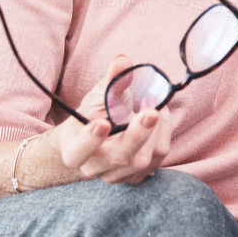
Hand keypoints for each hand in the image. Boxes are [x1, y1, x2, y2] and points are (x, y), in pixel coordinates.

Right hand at [47, 54, 172, 183]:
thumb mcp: (97, 96)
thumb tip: (123, 60)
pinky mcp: (138, 176)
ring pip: (143, 159)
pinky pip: (159, 158)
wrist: (97, 140)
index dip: (89, 141)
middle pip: (119, 158)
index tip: (102, 123)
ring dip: (155, 130)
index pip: (78, 152)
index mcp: (74, 151)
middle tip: (150, 112)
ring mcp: (117, 175)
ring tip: (155, 105)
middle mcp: (95, 168)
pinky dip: (163, 134)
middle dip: (137, 135)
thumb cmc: (93, 116)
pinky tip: (160, 116)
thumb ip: (110, 80)